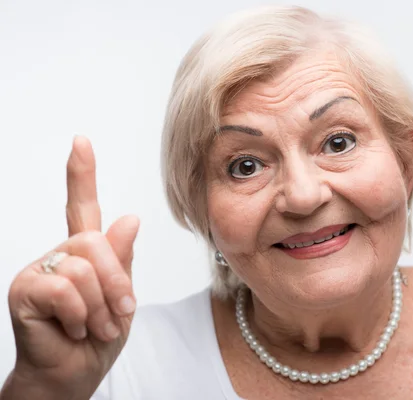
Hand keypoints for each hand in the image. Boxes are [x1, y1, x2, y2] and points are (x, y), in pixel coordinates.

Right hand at [4, 136, 139, 398]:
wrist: (73, 377)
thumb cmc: (98, 338)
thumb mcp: (122, 299)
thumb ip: (122, 261)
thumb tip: (130, 217)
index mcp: (84, 253)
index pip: (82, 206)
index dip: (82, 174)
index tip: (81, 141)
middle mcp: (58, 255)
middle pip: (95, 242)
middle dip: (116, 284)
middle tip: (118, 315)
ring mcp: (38, 270)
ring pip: (84, 268)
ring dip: (100, 307)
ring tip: (94, 327)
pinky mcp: (24, 290)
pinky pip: (65, 289)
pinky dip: (80, 316)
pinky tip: (72, 330)